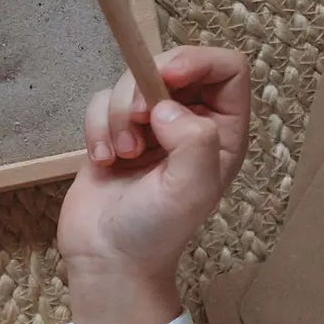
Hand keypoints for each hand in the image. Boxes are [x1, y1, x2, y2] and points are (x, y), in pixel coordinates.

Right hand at [57, 46, 250, 323]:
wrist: (109, 261)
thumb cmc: (156, 233)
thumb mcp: (191, 189)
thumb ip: (195, 140)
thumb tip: (165, 107)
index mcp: (223, 133)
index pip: (228, 68)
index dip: (198, 61)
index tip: (166, 80)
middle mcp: (190, 123)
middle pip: (173, 65)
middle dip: (144, 86)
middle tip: (133, 119)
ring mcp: (150, 127)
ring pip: (130, 81)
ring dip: (116, 113)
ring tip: (121, 154)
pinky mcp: (114, 134)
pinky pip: (100, 103)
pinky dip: (95, 127)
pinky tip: (102, 161)